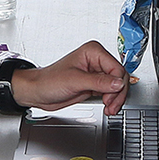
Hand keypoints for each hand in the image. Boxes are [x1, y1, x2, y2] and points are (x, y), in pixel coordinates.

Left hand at [12, 41, 130, 115]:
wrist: (38, 93)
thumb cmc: (49, 81)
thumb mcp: (74, 81)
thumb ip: (98, 82)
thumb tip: (118, 83)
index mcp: (93, 52)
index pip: (116, 67)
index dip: (117, 84)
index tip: (111, 96)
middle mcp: (96, 61)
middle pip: (119, 77)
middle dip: (118, 93)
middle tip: (111, 105)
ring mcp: (96, 73)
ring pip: (117, 86)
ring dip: (116, 99)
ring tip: (109, 108)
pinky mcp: (95, 85)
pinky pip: (111, 92)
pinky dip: (112, 101)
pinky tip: (108, 106)